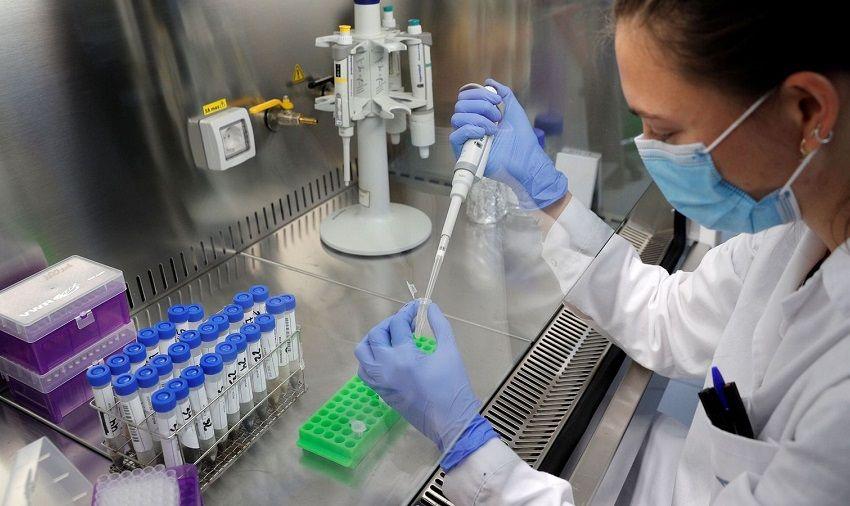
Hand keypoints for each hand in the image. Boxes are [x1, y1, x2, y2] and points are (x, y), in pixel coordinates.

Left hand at [355, 302, 480, 451]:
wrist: (451, 421)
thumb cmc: (453, 386)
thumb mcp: (450, 351)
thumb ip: (440, 325)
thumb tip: (430, 306)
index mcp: (404, 357)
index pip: (398, 324)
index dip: (409, 311)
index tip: (418, 307)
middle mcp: (386, 368)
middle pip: (376, 335)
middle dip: (389, 323)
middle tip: (405, 322)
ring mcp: (380, 381)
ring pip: (362, 353)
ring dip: (374, 340)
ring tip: (391, 337)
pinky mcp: (380, 392)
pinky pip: (364, 371)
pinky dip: (370, 359)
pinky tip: (386, 356)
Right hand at [449, 78, 567, 208]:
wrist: (526, 160)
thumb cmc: (522, 140)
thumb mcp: (514, 110)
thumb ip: (503, 93)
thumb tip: (489, 81)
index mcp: (479, 115)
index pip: (466, 97)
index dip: (479, 94)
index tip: (497, 100)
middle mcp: (470, 126)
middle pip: (460, 105)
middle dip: (481, 106)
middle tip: (497, 117)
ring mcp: (467, 139)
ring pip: (457, 118)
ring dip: (478, 119)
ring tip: (494, 129)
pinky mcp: (464, 153)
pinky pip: (455, 136)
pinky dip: (470, 130)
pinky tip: (484, 134)